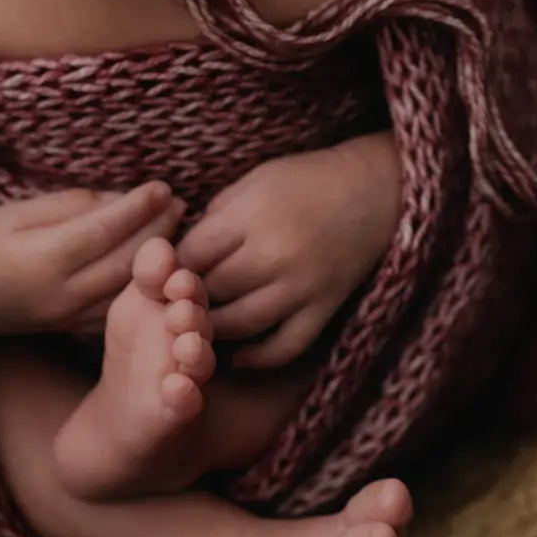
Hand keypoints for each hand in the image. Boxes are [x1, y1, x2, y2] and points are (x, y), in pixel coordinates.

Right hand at [0, 182, 185, 336]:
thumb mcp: (19, 212)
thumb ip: (72, 206)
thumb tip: (121, 200)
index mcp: (44, 260)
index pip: (105, 230)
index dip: (138, 207)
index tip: (162, 186)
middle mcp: (60, 295)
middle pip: (124, 261)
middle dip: (157, 231)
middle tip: (179, 203)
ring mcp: (68, 318)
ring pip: (125, 288)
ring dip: (157, 259)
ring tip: (175, 228)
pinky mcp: (72, 329)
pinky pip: (116, 307)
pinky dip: (141, 285)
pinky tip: (157, 262)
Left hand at [174, 131, 401, 369]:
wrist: (374, 191)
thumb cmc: (306, 180)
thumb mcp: (253, 182)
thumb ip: (216, 219)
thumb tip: (180, 256)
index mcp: (252, 216)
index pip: (191, 255)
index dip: (170, 267)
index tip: (163, 272)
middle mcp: (276, 254)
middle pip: (212, 291)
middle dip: (189, 297)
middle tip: (176, 300)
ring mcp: (303, 286)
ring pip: (241, 325)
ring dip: (215, 328)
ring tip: (200, 324)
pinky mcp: (324, 308)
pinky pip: (284, 346)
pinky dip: (257, 357)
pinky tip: (238, 354)